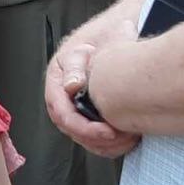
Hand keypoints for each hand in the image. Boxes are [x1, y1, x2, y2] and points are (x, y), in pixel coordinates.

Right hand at [43, 29, 141, 159]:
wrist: (110, 40)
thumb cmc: (96, 43)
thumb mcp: (83, 51)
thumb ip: (76, 67)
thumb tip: (71, 85)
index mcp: (56, 85)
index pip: (64, 115)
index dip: (84, 128)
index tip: (107, 131)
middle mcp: (62, 101)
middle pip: (73, 131)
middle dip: (96, 139)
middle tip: (120, 137)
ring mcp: (75, 110)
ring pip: (84, 139)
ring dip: (105, 144)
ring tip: (126, 139)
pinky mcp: (88, 117)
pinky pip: (94, 140)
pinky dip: (110, 145)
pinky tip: (127, 139)